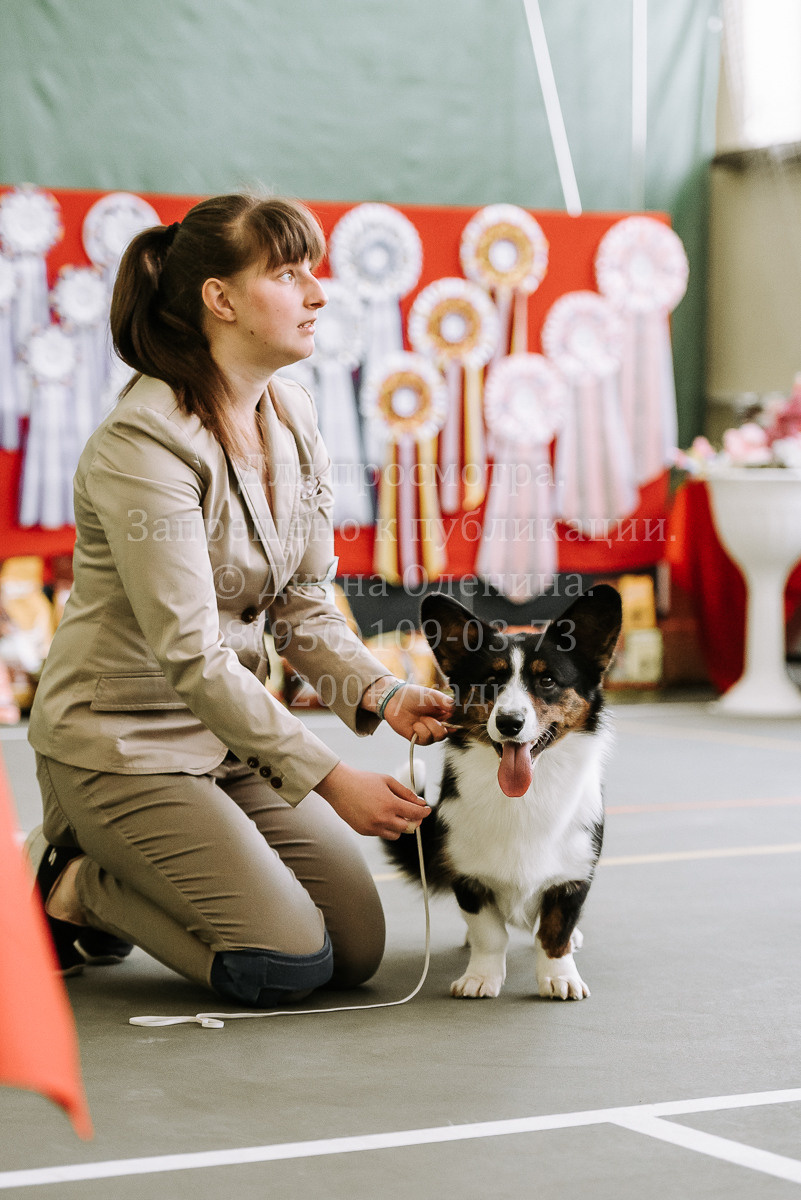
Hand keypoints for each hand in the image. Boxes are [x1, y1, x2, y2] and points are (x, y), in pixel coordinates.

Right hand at [316, 761, 430, 837]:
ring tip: (397, 815)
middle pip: (409, 828)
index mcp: (390, 804)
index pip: (415, 814)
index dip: (424, 812)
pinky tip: (382, 815)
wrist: (339, 786)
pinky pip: (382, 834)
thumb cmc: (363, 781)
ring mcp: (373, 827)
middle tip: (414, 813)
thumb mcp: (388, 781)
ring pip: (396, 834)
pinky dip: (387, 827)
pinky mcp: (365, 831)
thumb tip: (420, 802)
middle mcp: (382, 818)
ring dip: (401, 826)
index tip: (427, 810)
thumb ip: (406, 793)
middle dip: (415, 821)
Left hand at [381, 683, 453, 744]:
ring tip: (419, 719)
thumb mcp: (430, 694)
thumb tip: (454, 708)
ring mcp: (427, 732)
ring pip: (437, 737)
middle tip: (426, 716)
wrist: (394, 700)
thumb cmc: (412, 695)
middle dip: (437, 726)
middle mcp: (436, 724)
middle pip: (446, 734)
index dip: (452, 723)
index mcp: (442, 714)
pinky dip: (420, 731)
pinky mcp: (418, 738)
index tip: (445, 717)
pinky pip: (426, 740)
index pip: (453, 723)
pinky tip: (414, 725)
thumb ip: (443, 700)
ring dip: (428, 726)